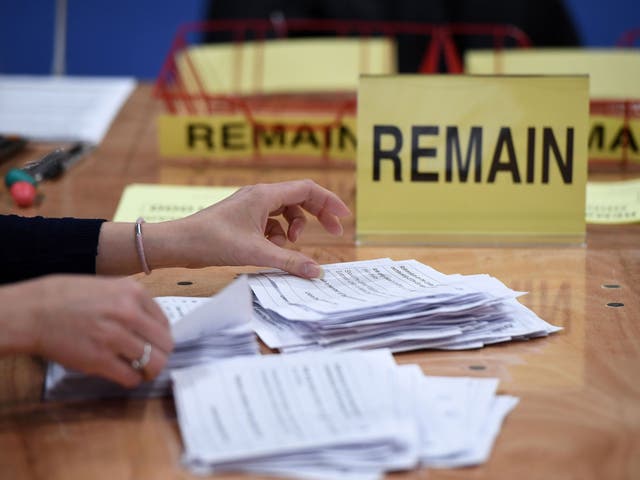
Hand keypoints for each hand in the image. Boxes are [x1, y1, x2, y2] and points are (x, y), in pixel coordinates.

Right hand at [0, 275, 172, 386]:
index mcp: (133, 292)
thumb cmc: (66, 298)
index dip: (161, 336)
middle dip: (161, 354)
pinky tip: (125, 375)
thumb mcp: (107, 287)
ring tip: (142, 371)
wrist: (33, 312)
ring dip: (150, 370)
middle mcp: (129, 313)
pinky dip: (132, 380)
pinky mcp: (100, 360)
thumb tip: (150, 324)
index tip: (154, 343)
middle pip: (165, 344)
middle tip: (152, 360)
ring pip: (154, 363)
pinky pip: (130, 377)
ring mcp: (115, 337)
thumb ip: (130, 302)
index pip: (164, 322)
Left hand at [163, 179, 350, 277]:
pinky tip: (268, 249)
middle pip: (300, 199)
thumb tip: (317, 272)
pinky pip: (271, 222)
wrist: (180, 243)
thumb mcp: (256, 252)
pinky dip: (276, 235)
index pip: (308, 189)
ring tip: (288, 245)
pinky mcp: (243, 218)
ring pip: (285, 212)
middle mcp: (260, 195)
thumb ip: (289, 261)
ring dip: (294, 228)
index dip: (329, 202)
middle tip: (333, 233)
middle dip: (318, 215)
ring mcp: (251, 206)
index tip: (344, 218)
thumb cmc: (213, 241)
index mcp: (265, 195)